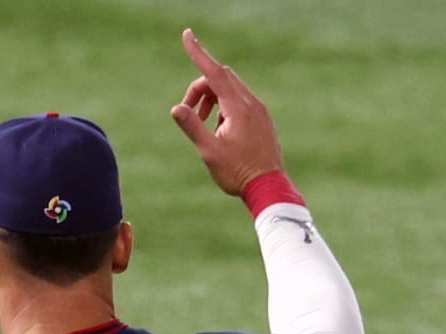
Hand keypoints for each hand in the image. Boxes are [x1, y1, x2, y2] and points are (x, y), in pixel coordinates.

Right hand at [166, 28, 281, 196]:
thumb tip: (176, 108)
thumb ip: (192, 127)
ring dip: (211, 99)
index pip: (214, 73)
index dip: (198, 53)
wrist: (269, 187)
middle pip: (221, 78)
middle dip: (200, 88)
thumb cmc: (238, 172)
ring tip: (202, 125)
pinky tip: (218, 130)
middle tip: (189, 112)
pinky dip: (223, 107)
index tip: (187, 35)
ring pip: (230, 89)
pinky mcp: (262, 118)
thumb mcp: (209, 151)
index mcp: (238, 108)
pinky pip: (240, 100)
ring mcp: (259, 110)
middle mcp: (251, 103)